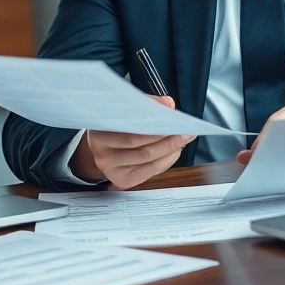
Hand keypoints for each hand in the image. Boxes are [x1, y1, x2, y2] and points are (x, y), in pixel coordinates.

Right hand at [69, 95, 194, 188]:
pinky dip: (166, 160)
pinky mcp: (121, 180)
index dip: (151, 118)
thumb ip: (147, 105)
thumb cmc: (117, 127)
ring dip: (170, 148)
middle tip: (185, 130)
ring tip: (184, 138)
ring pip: (146, 157)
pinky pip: (149, 171)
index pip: (127, 123)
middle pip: (139, 143)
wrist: (103, 149)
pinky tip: (175, 151)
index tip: (170, 112)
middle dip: (166, 137)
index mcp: (99, 127)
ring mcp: (109, 168)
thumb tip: (168, 104)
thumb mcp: (126, 111)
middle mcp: (101, 149)